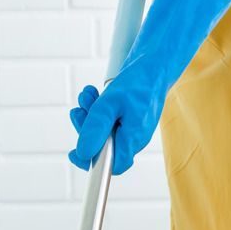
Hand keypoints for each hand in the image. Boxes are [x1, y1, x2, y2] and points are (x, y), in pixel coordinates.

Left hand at [67, 0, 230, 174]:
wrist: (156, 63)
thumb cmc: (138, 82)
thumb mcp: (110, 102)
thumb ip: (96, 128)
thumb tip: (82, 153)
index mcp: (133, 139)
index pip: (112, 166)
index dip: (91, 164)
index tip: (74, 153)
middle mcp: (133, 138)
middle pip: (103, 146)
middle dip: (86, 128)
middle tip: (80, 110)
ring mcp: (132, 128)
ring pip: (104, 130)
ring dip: (90, 114)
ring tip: (87, 95)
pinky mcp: (129, 118)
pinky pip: (109, 119)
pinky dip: (98, 108)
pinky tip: (94, 94)